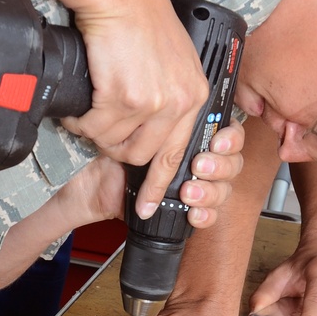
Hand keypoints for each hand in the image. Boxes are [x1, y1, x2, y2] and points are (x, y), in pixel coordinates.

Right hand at [64, 0, 213, 217]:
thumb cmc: (138, 16)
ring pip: (115, 143)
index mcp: (195, 95)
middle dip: (116, 148)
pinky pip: (94, 128)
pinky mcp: (125, 97)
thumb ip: (168, 92)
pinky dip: (81, 121)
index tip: (144, 204)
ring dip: (96, 132)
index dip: (159, 184)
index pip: (179, 153)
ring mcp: (154, 103)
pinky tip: (79, 105)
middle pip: (144, 155)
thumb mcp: (171, 58)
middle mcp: (180, 102)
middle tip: (98, 128)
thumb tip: (147, 121)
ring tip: (88, 109)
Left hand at [74, 122, 243, 229]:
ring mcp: (193, 183)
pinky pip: (209, 214)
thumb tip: (175, 101)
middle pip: (231, 161)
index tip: (217, 143)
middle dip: (220, 166)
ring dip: (211, 191)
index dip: (229, 140)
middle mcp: (195, 156)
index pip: (227, 132)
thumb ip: (156, 111)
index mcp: (187, 130)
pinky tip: (193, 213)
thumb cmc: (104, 148)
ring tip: (189, 191)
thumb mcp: (130, 120)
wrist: (86, 184)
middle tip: (199, 166)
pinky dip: (206, 214)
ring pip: (223, 188)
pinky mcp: (184, 209)